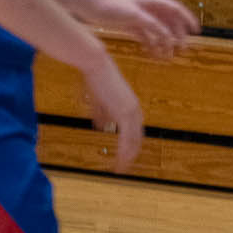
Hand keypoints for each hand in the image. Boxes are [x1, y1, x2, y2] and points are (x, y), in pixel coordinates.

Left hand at [79, 0, 197, 58]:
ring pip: (158, 30)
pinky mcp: (130, 25)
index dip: (187, 20)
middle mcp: (148, 9)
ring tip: (169, 56)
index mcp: (152, 2)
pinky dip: (151, 44)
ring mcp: (139, 17)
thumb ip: (153, 25)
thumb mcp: (135, 16)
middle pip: (169, 22)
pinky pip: (146, 35)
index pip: (176, 9)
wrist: (89, 5)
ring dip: (165, 42)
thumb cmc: (111, 6)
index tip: (196, 32)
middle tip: (183, 49)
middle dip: (178, 35)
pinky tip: (154, 54)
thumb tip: (169, 36)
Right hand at [81, 51, 143, 171]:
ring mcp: (131, 112)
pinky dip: (124, 150)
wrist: (96, 65)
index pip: (134, 130)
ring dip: (128, 155)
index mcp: (130, 106)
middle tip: (124, 166)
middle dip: (131, 153)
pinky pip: (126, 137)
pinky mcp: (124, 113)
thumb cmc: (96, 78)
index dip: (130, 144)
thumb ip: (102, 114)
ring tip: (121, 167)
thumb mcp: (99, 100)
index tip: (125, 155)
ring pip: (133, 140)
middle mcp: (135, 110)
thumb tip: (102, 127)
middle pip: (136, 138)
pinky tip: (121, 159)